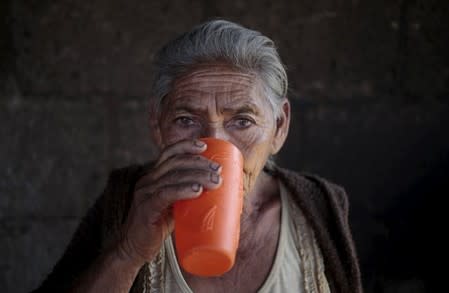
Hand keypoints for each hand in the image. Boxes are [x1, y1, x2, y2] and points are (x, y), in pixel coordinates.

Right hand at [117, 139, 221, 265]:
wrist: (134, 249)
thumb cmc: (158, 227)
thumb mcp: (174, 206)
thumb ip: (188, 197)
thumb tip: (222, 194)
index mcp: (154, 176)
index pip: (169, 153)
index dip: (186, 146)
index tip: (205, 146)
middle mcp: (148, 180)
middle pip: (175, 162)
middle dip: (199, 162)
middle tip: (218, 170)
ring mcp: (145, 193)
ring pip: (173, 176)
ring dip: (197, 176)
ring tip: (215, 181)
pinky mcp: (146, 209)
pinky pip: (165, 194)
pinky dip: (183, 190)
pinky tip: (197, 190)